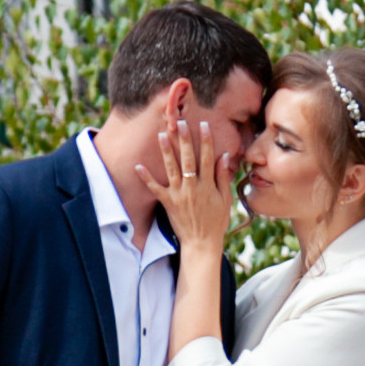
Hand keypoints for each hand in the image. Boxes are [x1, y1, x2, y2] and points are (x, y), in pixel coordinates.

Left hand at [149, 117, 237, 254]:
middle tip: (180, 123)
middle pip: (188, 159)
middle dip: (185, 140)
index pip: (207, 158)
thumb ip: (223, 177)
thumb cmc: (216, 222)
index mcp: (208, 185)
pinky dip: (146, 178)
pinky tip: (138, 166)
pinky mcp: (167, 202)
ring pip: (171, 169)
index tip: (203, 124)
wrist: (201, 243)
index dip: (206, 140)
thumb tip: (224, 156)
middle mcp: (192, 187)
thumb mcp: (226, 200)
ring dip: (166, 152)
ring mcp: (178, 194)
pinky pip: (155, 189)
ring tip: (162, 135)